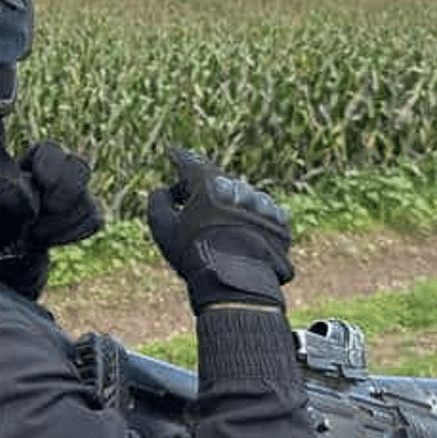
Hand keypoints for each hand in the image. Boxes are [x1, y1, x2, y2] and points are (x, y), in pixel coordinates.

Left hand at [0, 141, 103, 297]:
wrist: (9, 246)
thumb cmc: (0, 216)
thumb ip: (10, 194)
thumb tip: (30, 193)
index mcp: (37, 157)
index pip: (52, 150)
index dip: (49, 170)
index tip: (40, 189)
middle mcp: (62, 168)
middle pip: (80, 168)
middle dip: (63, 196)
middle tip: (42, 213)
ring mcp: (80, 191)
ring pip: (86, 200)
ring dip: (59, 223)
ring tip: (34, 232)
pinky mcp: (89, 213)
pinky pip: (94, 220)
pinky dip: (72, 234)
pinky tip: (52, 239)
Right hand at [146, 148, 293, 313]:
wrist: (236, 283)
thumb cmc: (194, 254)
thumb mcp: (163, 228)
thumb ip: (158, 202)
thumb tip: (163, 190)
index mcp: (209, 184)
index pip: (191, 163)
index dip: (180, 158)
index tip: (174, 153)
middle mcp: (238, 187)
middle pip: (217, 180)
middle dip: (205, 189)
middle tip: (193, 202)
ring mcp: (261, 203)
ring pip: (241, 195)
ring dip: (230, 204)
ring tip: (221, 228)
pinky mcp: (279, 221)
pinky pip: (263, 212)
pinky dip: (252, 218)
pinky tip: (243, 234)